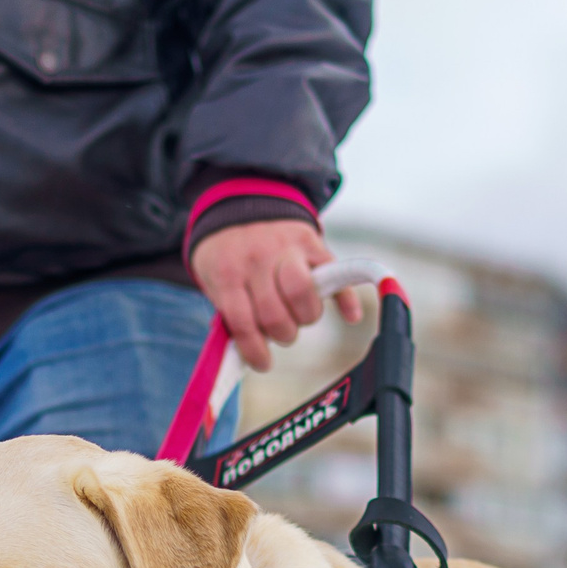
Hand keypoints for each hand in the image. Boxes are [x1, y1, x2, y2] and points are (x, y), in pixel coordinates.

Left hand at [190, 217, 363, 372]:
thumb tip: (251, 357)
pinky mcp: (311, 241)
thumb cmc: (226, 258)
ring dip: (304, 317)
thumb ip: (231, 314)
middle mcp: (258, 258)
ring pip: (303, 294)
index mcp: (228, 272)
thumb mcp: (215, 282)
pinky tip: (351, 317)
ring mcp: (287, 247)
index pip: (243, 321)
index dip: (254, 350)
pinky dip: (347, 298)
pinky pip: (337, 271)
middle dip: (281, 332)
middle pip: (276, 312)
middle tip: (279, 330)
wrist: (237, 203)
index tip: (263, 363)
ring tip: (297, 317)